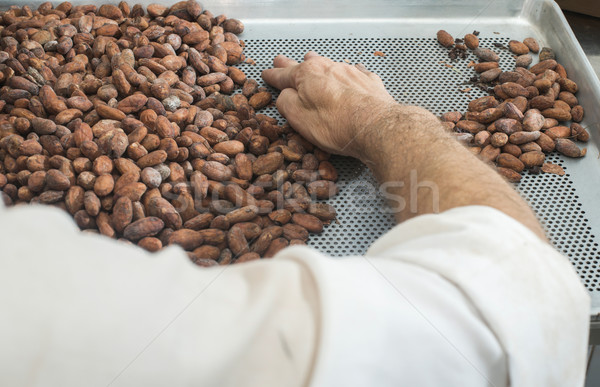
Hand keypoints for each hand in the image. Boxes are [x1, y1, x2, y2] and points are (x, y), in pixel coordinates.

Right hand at [261, 52, 396, 158]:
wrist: (376, 127)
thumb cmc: (337, 125)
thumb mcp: (298, 118)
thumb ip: (286, 103)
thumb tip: (285, 96)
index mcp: (307, 75)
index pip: (283, 74)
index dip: (273, 75)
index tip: (267, 74)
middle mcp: (328, 67)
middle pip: (306, 64)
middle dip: (291, 64)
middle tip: (281, 61)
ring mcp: (351, 72)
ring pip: (330, 64)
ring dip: (319, 65)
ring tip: (313, 62)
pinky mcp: (369, 81)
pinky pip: (354, 72)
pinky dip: (347, 74)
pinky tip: (349, 74)